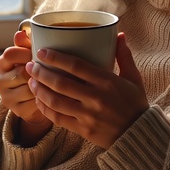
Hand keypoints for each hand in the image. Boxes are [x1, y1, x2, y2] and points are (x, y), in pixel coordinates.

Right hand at [0, 30, 52, 145]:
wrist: (33, 100)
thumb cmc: (33, 71)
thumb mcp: (29, 56)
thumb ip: (26, 44)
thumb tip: (21, 32)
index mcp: (1, 63)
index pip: (9, 54)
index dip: (26, 53)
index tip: (39, 54)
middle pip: (21, 73)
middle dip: (38, 71)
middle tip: (51, 70)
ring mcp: (6, 97)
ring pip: (29, 88)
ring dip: (44, 85)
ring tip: (54, 82)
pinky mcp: (16, 111)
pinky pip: (35, 103)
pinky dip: (46, 98)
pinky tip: (53, 94)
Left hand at [25, 32, 147, 148]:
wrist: (139, 135)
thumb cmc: (135, 103)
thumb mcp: (134, 78)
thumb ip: (124, 56)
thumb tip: (119, 34)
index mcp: (107, 82)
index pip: (76, 66)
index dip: (56, 58)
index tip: (42, 51)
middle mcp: (95, 98)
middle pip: (61, 83)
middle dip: (41, 73)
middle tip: (30, 65)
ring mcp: (88, 115)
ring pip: (56, 101)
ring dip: (39, 90)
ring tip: (31, 81)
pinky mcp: (83, 130)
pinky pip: (58, 118)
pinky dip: (45, 109)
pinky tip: (39, 100)